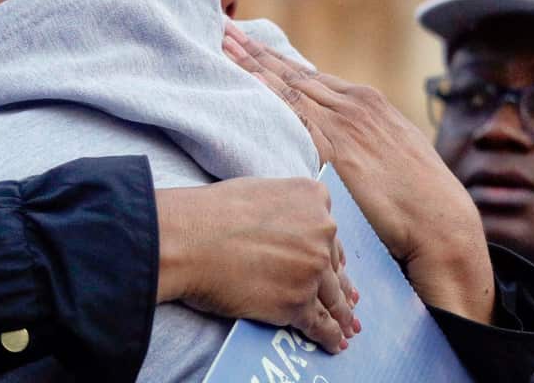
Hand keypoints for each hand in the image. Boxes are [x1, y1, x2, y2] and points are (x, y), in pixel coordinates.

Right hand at [156, 177, 357, 353]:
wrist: (185, 240)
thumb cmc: (207, 213)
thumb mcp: (257, 190)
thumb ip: (284, 208)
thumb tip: (286, 228)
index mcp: (313, 199)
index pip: (329, 232)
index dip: (329, 253)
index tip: (334, 267)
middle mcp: (322, 232)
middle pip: (334, 265)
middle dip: (339, 284)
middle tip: (348, 299)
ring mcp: (312, 269)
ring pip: (333, 298)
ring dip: (341, 315)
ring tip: (347, 327)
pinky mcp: (297, 303)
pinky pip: (320, 324)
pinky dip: (329, 336)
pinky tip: (333, 342)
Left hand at [223, 23, 494, 323]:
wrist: (441, 224)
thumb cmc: (417, 199)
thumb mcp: (389, 153)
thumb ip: (360, 139)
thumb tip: (335, 141)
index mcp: (366, 102)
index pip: (307, 74)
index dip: (273, 57)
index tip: (244, 40)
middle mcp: (354, 104)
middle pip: (291, 71)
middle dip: (254, 49)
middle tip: (220, 27)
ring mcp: (345, 123)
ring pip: (287, 85)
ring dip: (251, 62)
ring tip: (221, 42)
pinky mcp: (338, 149)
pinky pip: (294, 115)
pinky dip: (268, 93)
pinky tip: (246, 78)